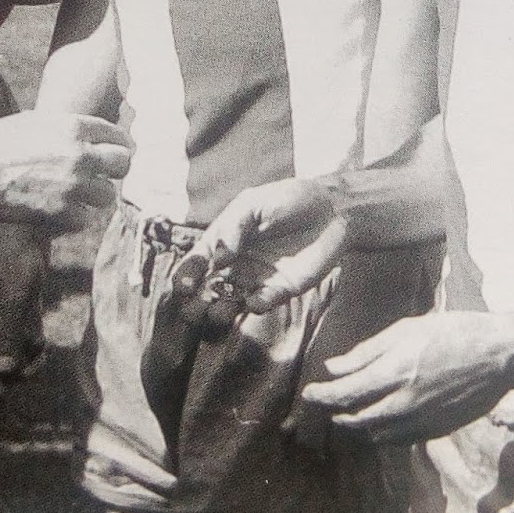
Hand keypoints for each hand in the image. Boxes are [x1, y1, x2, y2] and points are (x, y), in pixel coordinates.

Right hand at [0, 110, 130, 228]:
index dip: (115, 146)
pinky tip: (54, 210)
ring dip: (91, 198)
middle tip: (98, 176)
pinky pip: (84, 220)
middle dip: (112, 171)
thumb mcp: (35, 121)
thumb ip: (67, 129)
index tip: (109, 155)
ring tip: (71, 196)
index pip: (117, 136)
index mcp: (74, 126)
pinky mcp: (62, 213)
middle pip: (123, 164)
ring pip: (107, 195)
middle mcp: (80, 154)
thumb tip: (88, 136)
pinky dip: (71, 219)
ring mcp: (73, 185)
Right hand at [0, 224, 48, 391]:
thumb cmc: (18, 259)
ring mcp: (3, 318)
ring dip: (25, 362)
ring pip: (9, 354)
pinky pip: (23, 342)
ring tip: (41, 356)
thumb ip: (9, 335)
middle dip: (10, 372)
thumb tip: (3, 370)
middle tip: (32, 372)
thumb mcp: (15, 298)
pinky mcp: (20, 314)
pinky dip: (34, 348)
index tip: (5, 389)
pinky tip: (44, 343)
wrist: (32, 229)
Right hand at [169, 178, 346, 321]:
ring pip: (230, 301)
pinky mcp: (281, 290)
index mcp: (224, 240)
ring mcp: (256, 278)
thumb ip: (233, 226)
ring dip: (221, 310)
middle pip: (208, 287)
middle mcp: (235, 263)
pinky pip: (263, 302)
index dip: (187, 274)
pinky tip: (254, 302)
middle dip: (196, 301)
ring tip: (217, 313)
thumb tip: (218, 257)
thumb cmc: (288, 199)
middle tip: (192, 309)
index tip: (183, 285)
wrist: (331, 210)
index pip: (198, 261)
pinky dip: (257, 305)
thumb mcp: (253, 203)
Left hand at [299, 311, 513, 444]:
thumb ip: (367, 352)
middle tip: (323, 406)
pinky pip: (398, 440)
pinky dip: (380, 434)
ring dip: (355, 427)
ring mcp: (422, 420)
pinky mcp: (437, 430)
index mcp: (394, 372)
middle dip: (335, 414)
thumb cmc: (451, 332)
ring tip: (345, 415)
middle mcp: (405, 402)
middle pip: (357, 420)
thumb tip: (334, 368)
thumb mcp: (405, 330)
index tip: (307, 395)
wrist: (499, 355)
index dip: (322, 397)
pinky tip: (375, 423)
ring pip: (376, 435)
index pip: (346, 394)